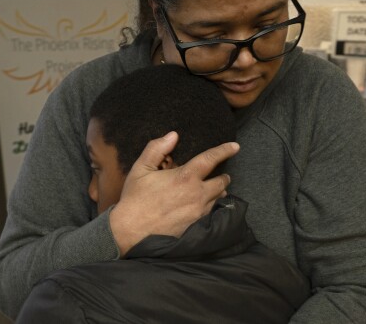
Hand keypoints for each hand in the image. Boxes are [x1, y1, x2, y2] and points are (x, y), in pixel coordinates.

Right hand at [109, 131, 238, 255]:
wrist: (131, 231)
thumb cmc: (135, 198)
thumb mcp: (141, 168)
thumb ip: (157, 148)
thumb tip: (173, 135)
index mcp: (185, 177)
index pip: (211, 159)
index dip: (224, 150)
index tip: (235, 147)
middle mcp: (197, 194)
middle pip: (221, 182)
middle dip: (223, 177)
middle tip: (222, 175)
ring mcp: (198, 212)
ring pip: (218, 199)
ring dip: (218, 192)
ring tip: (214, 190)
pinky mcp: (196, 226)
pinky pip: (211, 213)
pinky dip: (211, 207)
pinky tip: (204, 206)